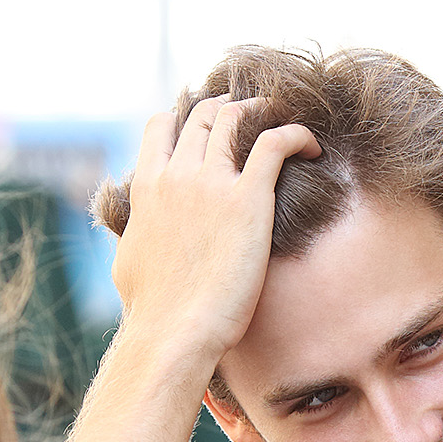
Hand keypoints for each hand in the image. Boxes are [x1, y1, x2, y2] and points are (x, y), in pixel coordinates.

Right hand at [107, 96, 321, 359]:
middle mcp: (177, 175)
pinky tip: (313, 147)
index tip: (210, 127)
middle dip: (229, 109)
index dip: (187, 116)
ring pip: (237, 117)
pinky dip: (297, 134)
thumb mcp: (129, 260)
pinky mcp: (248, 198)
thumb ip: (136, 232)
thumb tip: (136, 231)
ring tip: (283, 124)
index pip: (161, 125)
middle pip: (204, 114)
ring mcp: (211, 183)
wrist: (174, 331)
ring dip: (262, 113)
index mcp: (147, 186)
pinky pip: (276, 142)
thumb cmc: (153, 311)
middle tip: (255, 122)